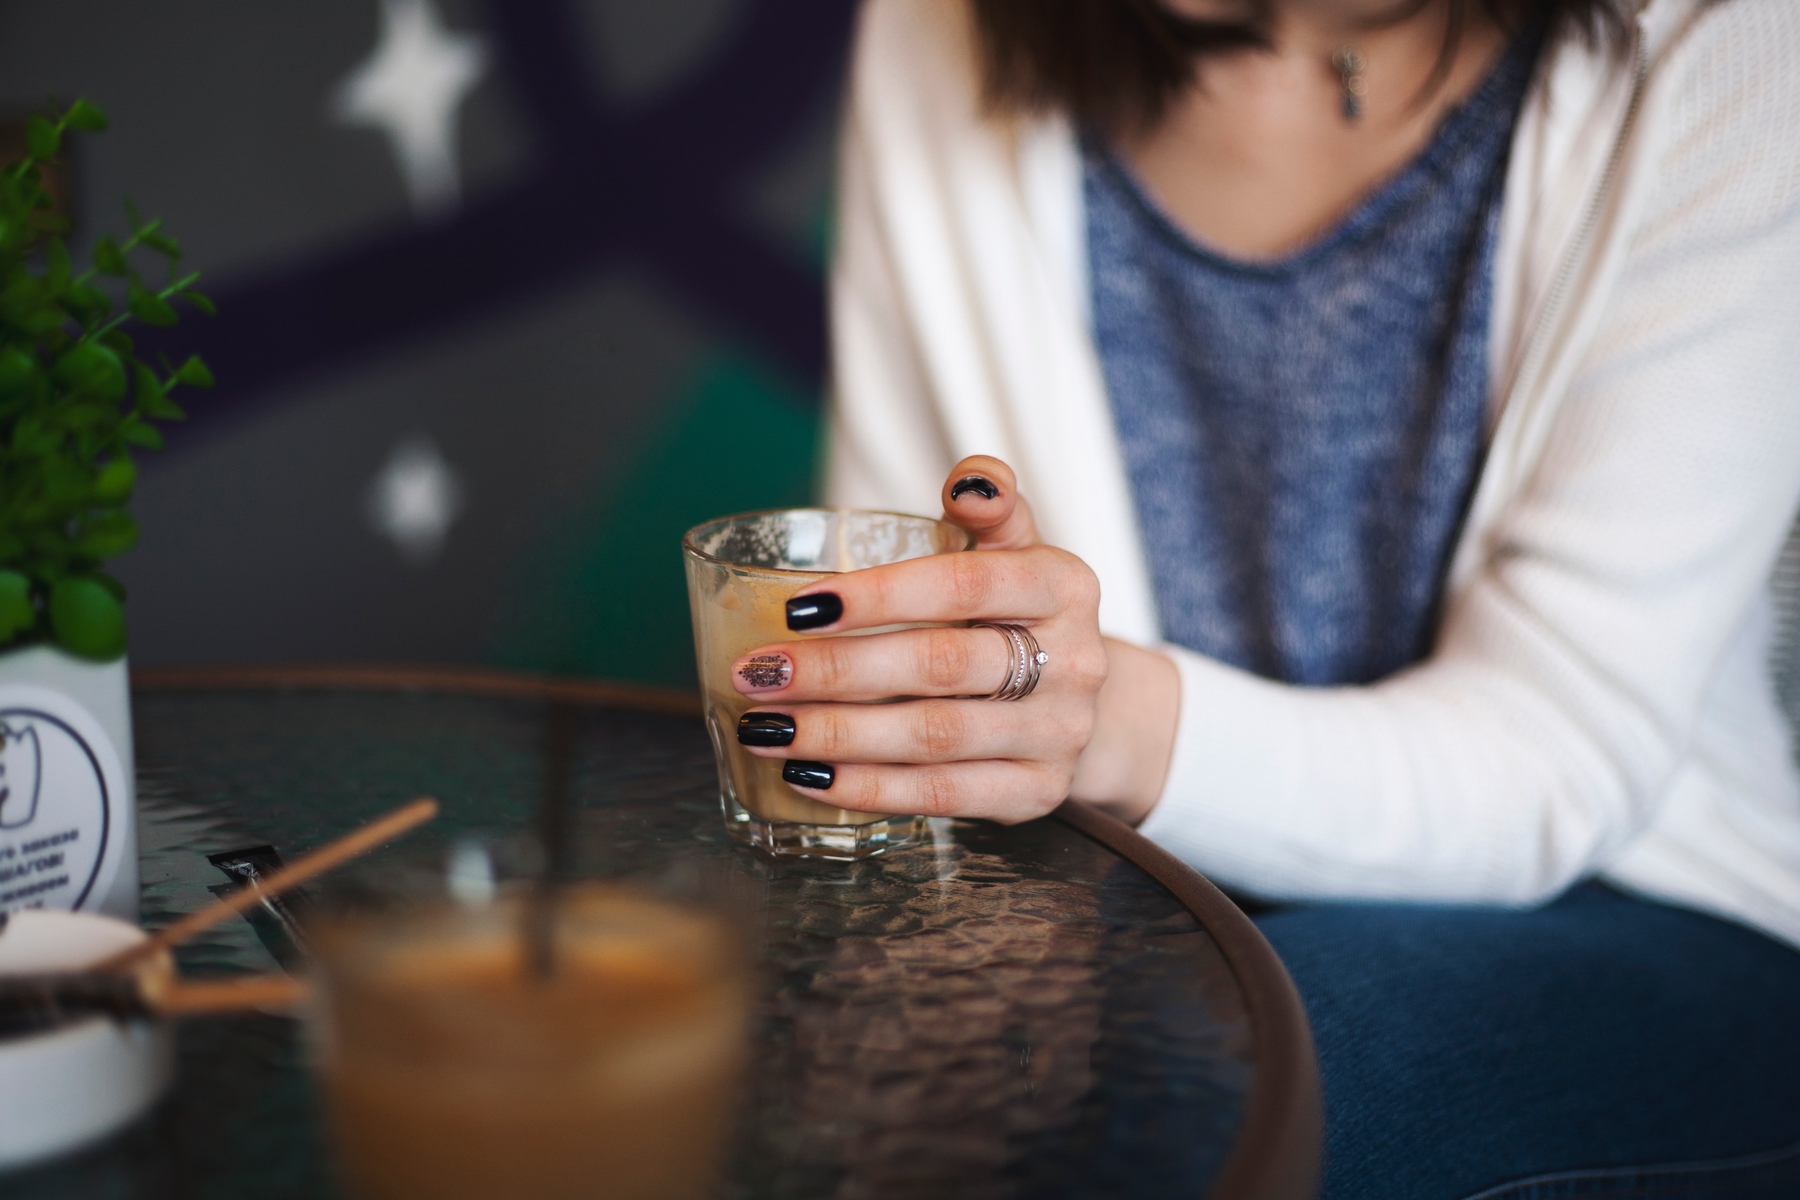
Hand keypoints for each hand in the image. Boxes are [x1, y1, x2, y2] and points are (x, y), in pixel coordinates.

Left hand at [731, 456, 1178, 823]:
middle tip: (758, 673)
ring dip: (838, 735)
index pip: (964, 585)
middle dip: (838, 672)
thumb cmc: (1018, 617)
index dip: (879, 596)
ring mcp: (1058, 733)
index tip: (798, 607)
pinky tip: (808, 776)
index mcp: (1064, 586)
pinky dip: (867, 788)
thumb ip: (988, 511)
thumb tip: (970, 477)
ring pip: (934, 738)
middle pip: (941, 665)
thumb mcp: (1014, 554)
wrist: (1081, 704)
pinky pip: (942, 795)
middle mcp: (1073, 662)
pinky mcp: (1037, 794)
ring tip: (765, 728)